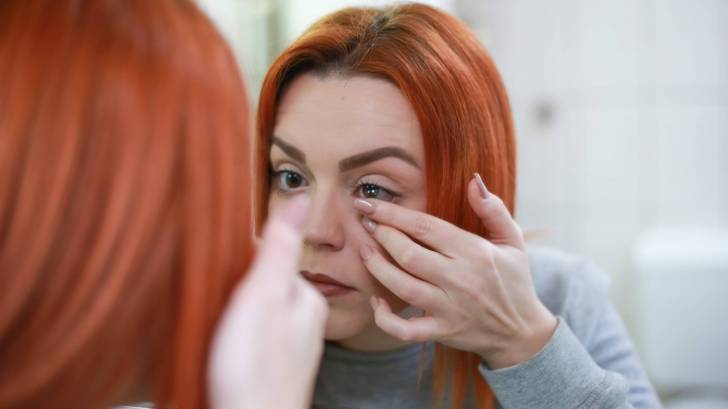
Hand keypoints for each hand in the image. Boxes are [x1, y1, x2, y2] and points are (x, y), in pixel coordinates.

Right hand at [208, 196, 327, 408]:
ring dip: (238, 314)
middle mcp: (306, 322)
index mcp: (307, 298)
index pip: (274, 260)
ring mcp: (291, 348)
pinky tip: (226, 347)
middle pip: (268, 287)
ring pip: (262, 315)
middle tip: (216, 302)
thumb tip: (303, 198)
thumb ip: (279, 249)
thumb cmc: (254, 365)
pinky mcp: (273, 369)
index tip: (221, 273)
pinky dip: (239, 338)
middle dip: (241, 289)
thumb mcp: (262, 294)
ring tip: (219, 325)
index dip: (243, 264)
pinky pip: (256, 340)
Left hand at [355, 174, 555, 368]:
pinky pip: (406, 329)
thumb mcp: (512, 240)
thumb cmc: (514, 281)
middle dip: (382, 235)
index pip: (426, 227)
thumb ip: (493, 209)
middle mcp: (460, 279)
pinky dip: (385, 318)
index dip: (393, 214)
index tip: (369, 203)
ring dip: (377, 268)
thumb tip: (474, 180)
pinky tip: (375, 302)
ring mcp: (450, 308)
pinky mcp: (442, 331)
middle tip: (365, 222)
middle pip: (409, 254)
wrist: (521, 332)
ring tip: (363, 251)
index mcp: (474, 252)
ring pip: (403, 287)